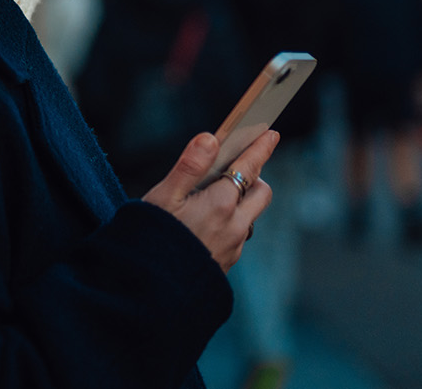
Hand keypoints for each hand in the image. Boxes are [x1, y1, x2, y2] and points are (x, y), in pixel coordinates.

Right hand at [142, 130, 278, 271]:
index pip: (249, 168)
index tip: (271, 134)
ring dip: (240, 204)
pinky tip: (203, 227)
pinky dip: (229, 225)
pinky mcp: (227, 264)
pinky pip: (237, 237)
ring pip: (249, 217)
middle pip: (261, 193)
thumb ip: (189, 166)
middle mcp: (235, 226)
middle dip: (255, 177)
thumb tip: (210, 139)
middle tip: (234, 169)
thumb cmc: (152, 239)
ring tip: (211, 200)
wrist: (150, 289)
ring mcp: (234, 247)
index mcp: (220, 205)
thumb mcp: (163, 197)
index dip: (261, 148)